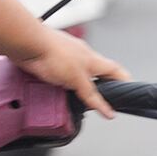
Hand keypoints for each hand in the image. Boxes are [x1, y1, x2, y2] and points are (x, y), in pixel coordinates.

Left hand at [13, 31, 128, 116]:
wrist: (28, 45)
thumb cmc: (54, 52)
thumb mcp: (78, 79)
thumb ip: (92, 95)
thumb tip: (108, 110)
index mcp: (93, 59)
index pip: (115, 70)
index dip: (124, 80)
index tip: (129, 91)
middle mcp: (81, 59)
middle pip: (96, 76)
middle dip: (98, 89)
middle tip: (100, 103)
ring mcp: (65, 61)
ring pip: (76, 79)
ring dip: (76, 90)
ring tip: (75, 103)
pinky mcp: (50, 65)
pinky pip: (59, 79)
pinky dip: (60, 88)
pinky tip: (57, 95)